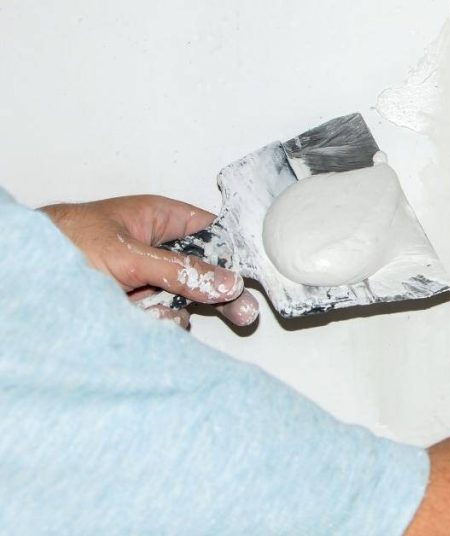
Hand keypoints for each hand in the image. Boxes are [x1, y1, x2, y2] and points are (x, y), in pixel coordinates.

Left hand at [41, 195, 259, 328]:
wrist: (20, 282)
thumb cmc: (58, 244)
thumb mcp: (127, 255)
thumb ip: (179, 270)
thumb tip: (224, 282)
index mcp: (159, 218)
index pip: (212, 231)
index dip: (233, 252)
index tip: (250, 276)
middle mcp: (156, 247)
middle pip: (204, 270)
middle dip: (217, 293)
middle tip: (242, 313)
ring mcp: (145, 279)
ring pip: (184, 299)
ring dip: (173, 310)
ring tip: (152, 311)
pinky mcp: (133, 306)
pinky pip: (162, 319)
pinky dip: (155, 324)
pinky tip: (139, 320)